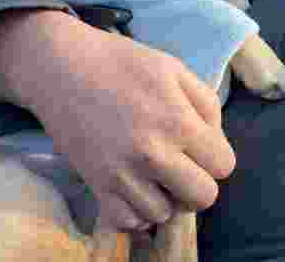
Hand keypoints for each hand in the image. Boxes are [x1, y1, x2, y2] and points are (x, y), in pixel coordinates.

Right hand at [0, 10, 234, 230]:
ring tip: (151, 173)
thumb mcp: (172, 68)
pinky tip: (132, 187)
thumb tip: (215, 139)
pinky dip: (134, 210)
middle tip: (178, 163)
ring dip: (163, 196)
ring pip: (165, 214)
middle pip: (202, 198)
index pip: (224, 166)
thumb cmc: (120, 62)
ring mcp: (123, 174)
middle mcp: (153, 154)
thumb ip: (205, 103)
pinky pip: (128, 221)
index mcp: (178, 121)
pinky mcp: (96, 185)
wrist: (60, 67)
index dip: (214, 155)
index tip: (196, 144)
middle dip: (196, 181)